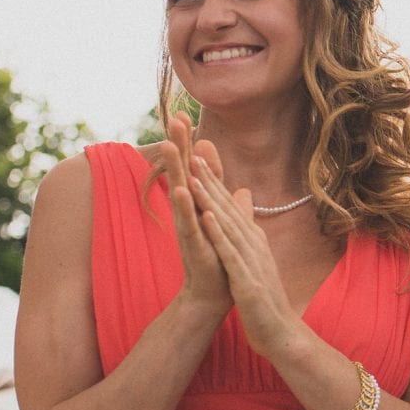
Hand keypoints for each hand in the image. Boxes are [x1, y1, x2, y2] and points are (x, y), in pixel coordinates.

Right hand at [162, 113, 231, 316]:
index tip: (183, 115)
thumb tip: (241, 187)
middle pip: (181, 171)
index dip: (187, 143)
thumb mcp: (226, 227)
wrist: (213, 294)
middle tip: (173, 117)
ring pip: (180, 191)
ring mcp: (189, 227)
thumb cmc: (218, 260)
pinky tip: (182, 189)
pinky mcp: (194, 244)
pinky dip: (185, 205)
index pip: (191, 169)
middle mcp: (189, 212)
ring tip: (167, 143)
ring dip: (175, 168)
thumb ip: (232, 209)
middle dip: (177, 145)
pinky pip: (188, 222)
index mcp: (197, 206)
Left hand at [185, 155, 310, 360]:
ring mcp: (252, 261)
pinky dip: (219, 233)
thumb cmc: (264, 299)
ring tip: (194, 175)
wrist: (281, 332)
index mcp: (253, 241)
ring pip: (228, 224)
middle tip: (192, 152)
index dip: (213, 182)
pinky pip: (231, 253)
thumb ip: (248, 238)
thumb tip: (246, 225)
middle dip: (209, 181)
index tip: (196, 157)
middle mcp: (254, 245)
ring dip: (211, 199)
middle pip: (228, 208)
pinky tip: (207, 216)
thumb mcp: (255, 263)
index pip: (230, 207)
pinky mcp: (247, 280)